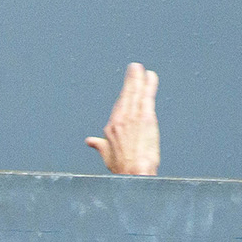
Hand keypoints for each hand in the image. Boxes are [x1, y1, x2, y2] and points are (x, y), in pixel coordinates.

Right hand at [85, 62, 159, 176]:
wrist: (134, 175)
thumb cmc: (123, 169)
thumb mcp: (107, 156)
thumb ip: (99, 145)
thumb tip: (90, 141)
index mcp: (111, 127)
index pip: (119, 106)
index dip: (125, 94)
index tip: (129, 86)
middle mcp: (120, 119)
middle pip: (126, 95)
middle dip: (131, 79)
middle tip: (135, 67)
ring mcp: (133, 117)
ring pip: (136, 92)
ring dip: (138, 78)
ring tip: (141, 68)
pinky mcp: (145, 117)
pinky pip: (146, 96)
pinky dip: (149, 85)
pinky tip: (151, 76)